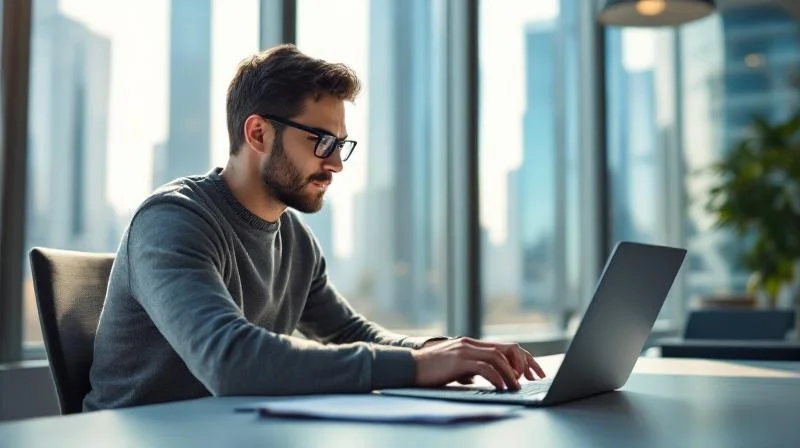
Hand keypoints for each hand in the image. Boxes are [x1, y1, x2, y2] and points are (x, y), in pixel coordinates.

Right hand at [411, 337, 545, 389]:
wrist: (408, 366)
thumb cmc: (430, 369)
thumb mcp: (454, 367)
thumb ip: (469, 368)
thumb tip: (482, 377)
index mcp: (471, 344)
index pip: (504, 347)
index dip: (521, 358)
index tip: (531, 372)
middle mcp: (471, 343)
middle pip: (507, 348)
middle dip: (524, 362)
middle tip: (532, 377)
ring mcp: (465, 350)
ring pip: (498, 357)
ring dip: (511, 373)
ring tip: (516, 386)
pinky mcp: (459, 360)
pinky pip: (485, 367)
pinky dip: (497, 378)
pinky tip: (501, 388)